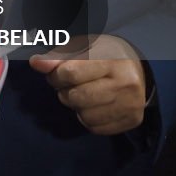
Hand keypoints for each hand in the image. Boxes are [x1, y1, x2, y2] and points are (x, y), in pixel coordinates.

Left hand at [29, 34, 148, 134]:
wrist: (139, 69)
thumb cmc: (103, 55)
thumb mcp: (80, 47)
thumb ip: (56, 56)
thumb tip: (36, 63)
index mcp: (112, 58)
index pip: (70, 73)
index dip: (56, 75)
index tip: (57, 73)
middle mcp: (126, 82)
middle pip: (76, 97)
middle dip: (65, 92)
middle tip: (70, 85)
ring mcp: (131, 103)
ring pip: (85, 116)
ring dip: (76, 107)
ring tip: (83, 94)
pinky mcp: (133, 120)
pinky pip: (96, 128)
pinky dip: (88, 118)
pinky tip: (93, 105)